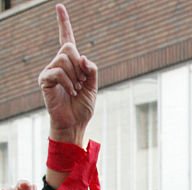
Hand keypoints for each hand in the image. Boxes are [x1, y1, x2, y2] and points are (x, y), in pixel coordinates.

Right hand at [38, 4, 96, 146]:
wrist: (74, 124)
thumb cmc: (82, 107)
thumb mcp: (93, 86)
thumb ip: (91, 69)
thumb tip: (82, 56)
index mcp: (71, 64)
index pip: (67, 39)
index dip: (63, 23)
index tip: (59, 7)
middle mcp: (58, 64)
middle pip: (69, 49)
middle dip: (80, 66)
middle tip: (81, 83)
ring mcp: (50, 71)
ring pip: (64, 59)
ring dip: (75, 76)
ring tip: (75, 90)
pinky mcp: (45, 79)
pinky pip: (58, 71)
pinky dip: (68, 82)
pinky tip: (70, 92)